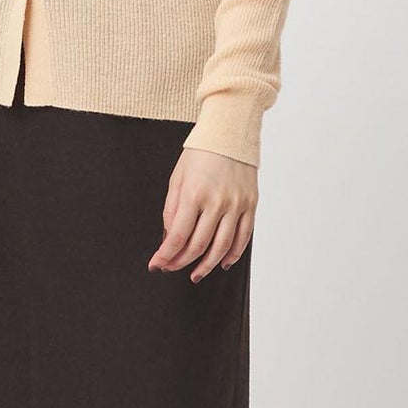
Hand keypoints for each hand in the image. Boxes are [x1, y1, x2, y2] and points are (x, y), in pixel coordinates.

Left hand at [148, 146, 256, 281]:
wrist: (230, 133)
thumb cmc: (200, 153)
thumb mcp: (177, 178)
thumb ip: (171, 211)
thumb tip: (169, 239)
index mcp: (194, 194)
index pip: (178, 236)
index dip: (165, 256)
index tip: (157, 265)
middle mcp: (217, 201)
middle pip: (198, 245)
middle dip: (181, 262)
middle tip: (172, 269)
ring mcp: (237, 204)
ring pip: (222, 247)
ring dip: (206, 265)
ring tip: (196, 274)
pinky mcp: (251, 204)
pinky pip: (243, 237)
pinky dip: (233, 255)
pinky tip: (222, 262)